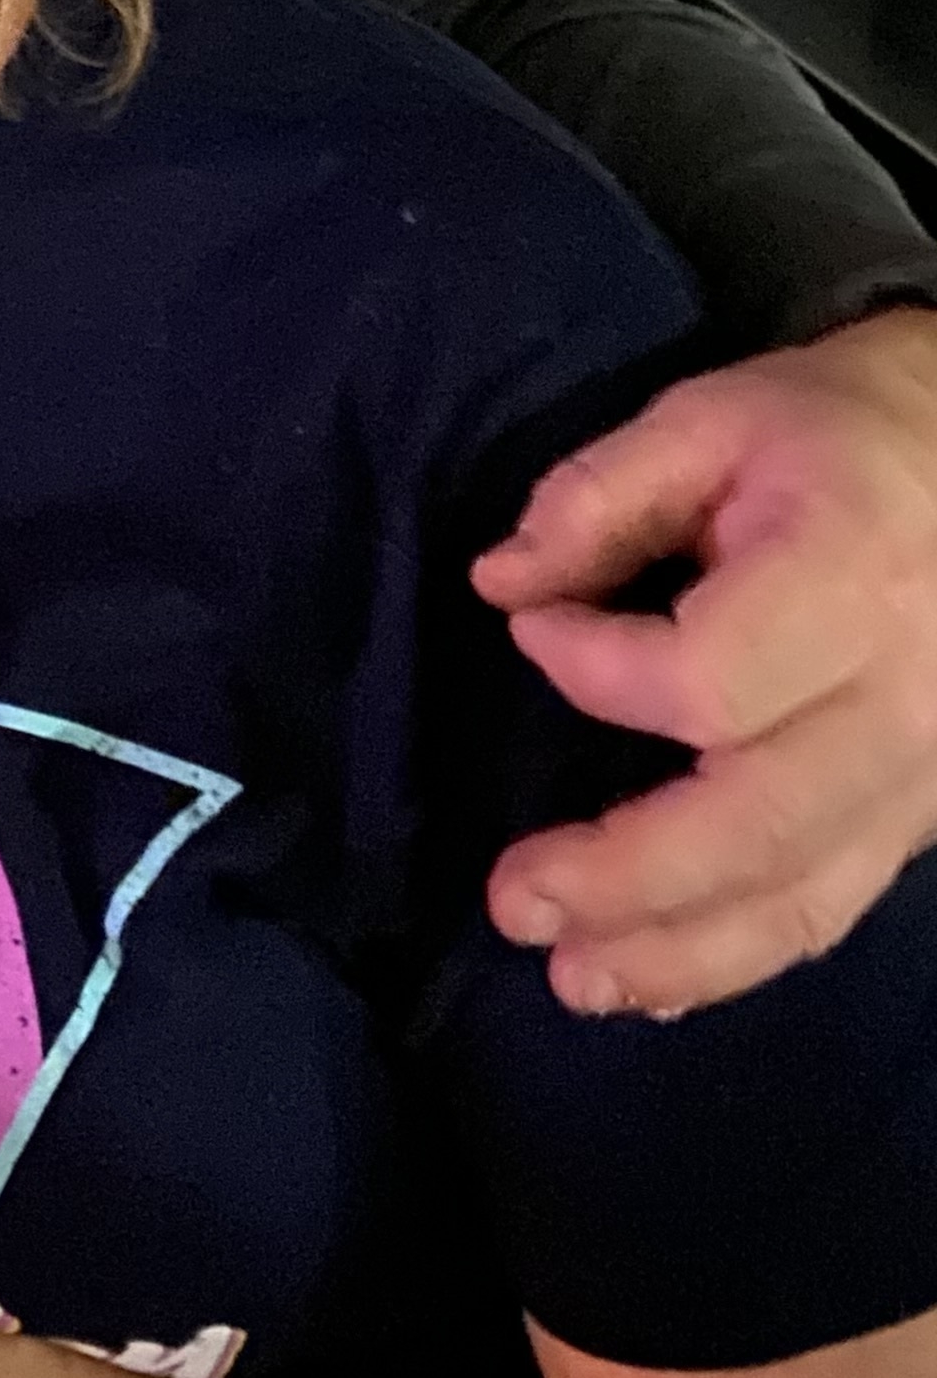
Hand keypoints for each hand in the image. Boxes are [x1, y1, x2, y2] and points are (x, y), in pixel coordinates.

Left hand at [477, 309, 936, 1012]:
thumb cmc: (834, 431)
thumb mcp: (711, 417)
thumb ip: (600, 496)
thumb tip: (499, 583)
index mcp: (851, 582)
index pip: (709, 679)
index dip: (597, 668)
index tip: (531, 626)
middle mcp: (904, 703)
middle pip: (756, 823)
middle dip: (625, 878)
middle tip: (511, 901)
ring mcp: (926, 777)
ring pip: (802, 895)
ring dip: (679, 951)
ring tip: (569, 978)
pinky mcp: (922, 817)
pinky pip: (834, 903)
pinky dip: (741, 952)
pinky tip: (658, 978)